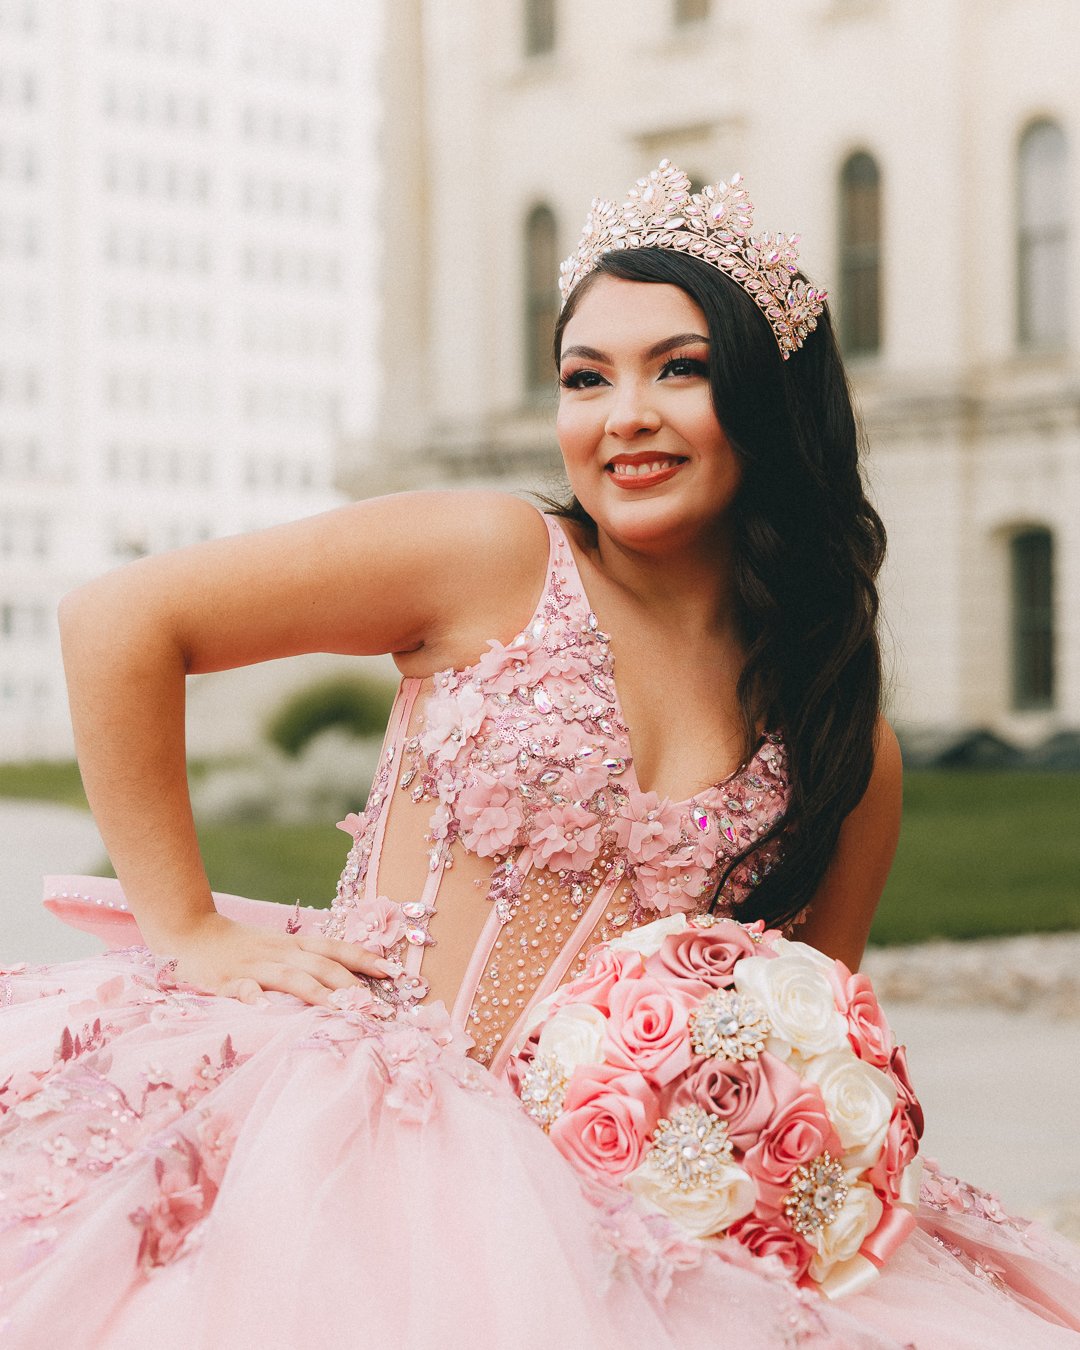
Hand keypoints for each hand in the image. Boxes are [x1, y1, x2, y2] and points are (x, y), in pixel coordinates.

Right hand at [162, 912, 399, 1006]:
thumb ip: (309, 962)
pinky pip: (243, 990)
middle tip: (375, 1005)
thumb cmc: (244, 947)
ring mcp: (255, 966)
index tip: (395, 972)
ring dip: (317, 992)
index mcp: (295, 945)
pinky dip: (255, 999)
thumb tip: (350, 980)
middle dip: (351, 984)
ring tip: (339, 1009)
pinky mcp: (227, 981)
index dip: (366, 959)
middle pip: (322, 964)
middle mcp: (281, 953)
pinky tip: (267, 1011)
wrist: (192, 933)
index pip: (337, 948)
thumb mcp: (280, 949)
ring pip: (291, 977)